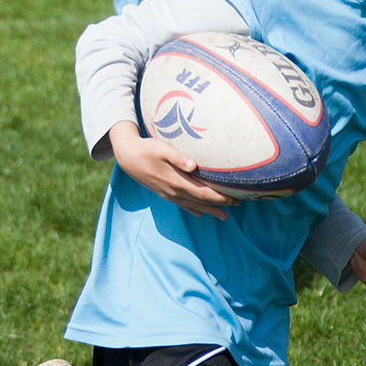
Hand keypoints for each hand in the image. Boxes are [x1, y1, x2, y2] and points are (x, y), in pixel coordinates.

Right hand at [110, 123, 237, 218]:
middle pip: (202, 202)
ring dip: (210, 210)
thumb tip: (194, 165)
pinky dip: (193, 209)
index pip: (204, 194)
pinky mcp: (163, 193)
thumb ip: (178, 157)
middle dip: (220, 205)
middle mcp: (174, 191)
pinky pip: (181, 204)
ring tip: (224, 216)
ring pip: (193, 206)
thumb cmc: (147, 149)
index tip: (236, 198)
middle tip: (238, 205)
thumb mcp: (162, 148)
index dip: (220, 198)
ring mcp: (168, 194)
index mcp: (177, 182)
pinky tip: (199, 213)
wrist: (127, 157)